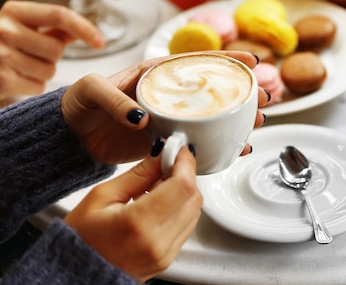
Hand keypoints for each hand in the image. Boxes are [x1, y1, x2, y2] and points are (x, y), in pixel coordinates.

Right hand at [0, 0, 103, 100]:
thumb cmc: (1, 46)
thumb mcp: (23, 28)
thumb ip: (55, 27)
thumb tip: (87, 31)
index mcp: (13, 10)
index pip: (59, 15)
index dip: (84, 29)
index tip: (101, 42)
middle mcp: (3, 29)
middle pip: (56, 48)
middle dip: (52, 56)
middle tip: (31, 54)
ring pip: (50, 70)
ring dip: (42, 72)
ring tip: (20, 66)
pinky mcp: (0, 79)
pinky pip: (38, 86)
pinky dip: (32, 86)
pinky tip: (15, 78)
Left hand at [61, 51, 268, 164]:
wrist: (70, 137)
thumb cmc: (79, 104)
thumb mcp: (91, 90)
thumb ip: (114, 99)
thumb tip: (143, 119)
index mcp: (155, 73)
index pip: (196, 62)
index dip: (226, 61)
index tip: (252, 62)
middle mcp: (168, 95)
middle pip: (213, 90)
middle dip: (243, 92)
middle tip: (265, 97)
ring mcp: (170, 119)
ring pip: (212, 117)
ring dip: (237, 120)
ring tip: (258, 122)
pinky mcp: (166, 142)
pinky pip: (198, 142)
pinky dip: (218, 146)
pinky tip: (236, 149)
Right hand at [65, 146, 201, 282]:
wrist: (74, 275)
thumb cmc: (79, 238)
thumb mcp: (101, 196)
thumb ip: (139, 174)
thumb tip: (164, 154)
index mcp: (138, 223)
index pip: (182, 186)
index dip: (185, 163)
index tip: (179, 149)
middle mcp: (157, 243)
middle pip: (193, 197)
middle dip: (185, 175)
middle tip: (167, 164)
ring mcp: (164, 255)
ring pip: (195, 212)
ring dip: (184, 192)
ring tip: (158, 187)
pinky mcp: (168, 260)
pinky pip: (187, 226)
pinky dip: (180, 209)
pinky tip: (159, 204)